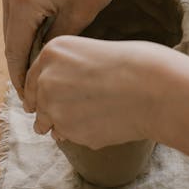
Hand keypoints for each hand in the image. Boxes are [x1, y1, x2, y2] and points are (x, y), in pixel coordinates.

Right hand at [0, 0, 133, 96]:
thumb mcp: (80, 16)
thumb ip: (55, 42)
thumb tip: (41, 64)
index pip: (16, 50)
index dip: (22, 78)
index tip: (30, 99)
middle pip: (11, 35)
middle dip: (22, 62)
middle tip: (35, 90)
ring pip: (14, 20)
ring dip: (25, 41)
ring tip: (40, 67)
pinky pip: (19, 2)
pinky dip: (29, 20)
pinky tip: (42, 36)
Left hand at [23, 36, 184, 148]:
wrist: (155, 88)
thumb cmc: (136, 64)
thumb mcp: (95, 52)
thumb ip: (71, 68)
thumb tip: (57, 93)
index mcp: (53, 51)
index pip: (33, 76)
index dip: (43, 88)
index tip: (55, 94)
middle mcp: (46, 78)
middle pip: (36, 102)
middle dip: (52, 107)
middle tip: (80, 107)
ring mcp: (54, 108)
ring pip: (46, 124)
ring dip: (63, 123)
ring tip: (92, 116)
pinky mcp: (67, 132)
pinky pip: (67, 137)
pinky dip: (80, 134)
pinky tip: (104, 122)